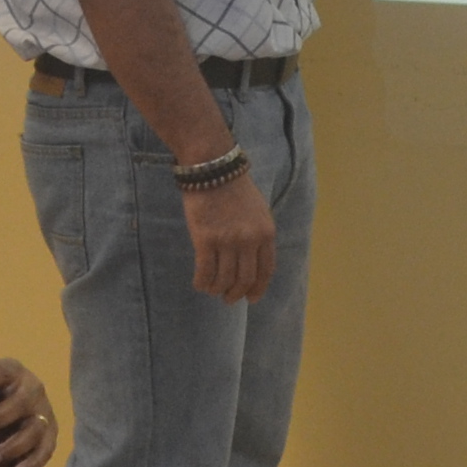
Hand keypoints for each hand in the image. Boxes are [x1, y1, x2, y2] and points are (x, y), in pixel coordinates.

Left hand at [0, 357, 59, 466]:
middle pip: (20, 403)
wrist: (11, 400)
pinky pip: (46, 450)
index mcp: (12, 370)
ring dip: (12, 446)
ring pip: (34, 430)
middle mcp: (33, 389)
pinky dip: (32, 463)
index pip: (1, 371)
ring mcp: (44, 413)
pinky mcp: (50, 435)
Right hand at [183, 169, 277, 301]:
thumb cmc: (235, 188)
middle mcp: (249, 240)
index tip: (251, 298)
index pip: (266, 271)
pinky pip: (205, 271)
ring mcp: (228, 240)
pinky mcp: (205, 239)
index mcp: (266, 233)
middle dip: (236, 293)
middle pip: (245, 279)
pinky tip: (199, 284)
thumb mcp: (259, 211)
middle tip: (227, 298)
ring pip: (224, 279)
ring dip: (217, 289)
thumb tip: (252, 262)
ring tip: (212, 290)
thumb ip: (259, 236)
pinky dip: (202, 282)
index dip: (258, 288)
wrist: (213, 168)